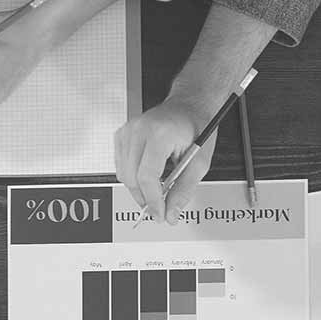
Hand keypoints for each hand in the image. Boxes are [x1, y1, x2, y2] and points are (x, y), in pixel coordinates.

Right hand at [114, 100, 215, 223]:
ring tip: (157, 193)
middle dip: (145, 199)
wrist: (189, 105)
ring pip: (123, 174)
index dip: (152, 200)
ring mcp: (127, 130)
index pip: (146, 176)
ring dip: (138, 189)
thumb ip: (184, 190)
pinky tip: (148, 178)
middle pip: (131, 177)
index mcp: (159, 134)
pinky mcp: (122, 134)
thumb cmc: (197, 126)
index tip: (160, 214)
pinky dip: (132, 177)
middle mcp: (139, 130)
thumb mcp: (200, 162)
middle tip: (160, 210)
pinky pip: (120, 165)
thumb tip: (171, 213)